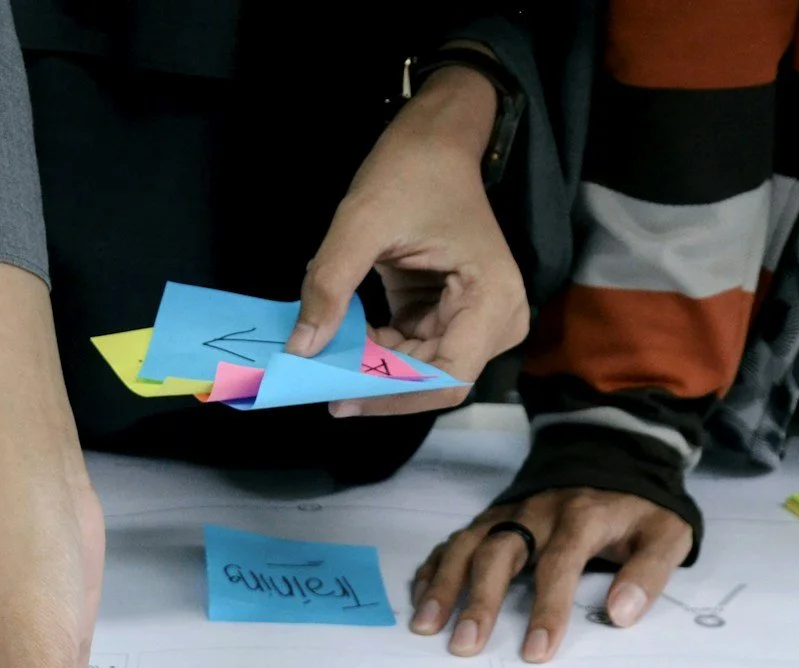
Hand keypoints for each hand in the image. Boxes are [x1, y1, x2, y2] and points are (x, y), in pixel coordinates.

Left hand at [285, 61, 526, 416]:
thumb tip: (301, 348)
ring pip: (420, 372)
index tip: (340, 397)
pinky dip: (377, 350)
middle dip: (378, 384)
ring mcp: (478, 322)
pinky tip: (344, 337)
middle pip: (434, 381)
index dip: (392, 396)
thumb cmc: (411, 170)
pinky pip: (414, 353)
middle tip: (319, 381)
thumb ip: (330, 286)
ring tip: (325, 354)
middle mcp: (497, 320)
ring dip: (373, 367)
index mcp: (491, 299)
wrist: (437, 139)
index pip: (446, 378)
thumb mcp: (361, 223)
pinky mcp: (453, 318)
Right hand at [411, 489, 693, 661]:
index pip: (560, 564)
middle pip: (499, 553)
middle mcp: (537, 512)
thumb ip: (649, 572)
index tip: (536, 653)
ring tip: (425, 626)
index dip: (547, 609)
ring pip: (467, 544)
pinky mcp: (492, 517)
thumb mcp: (667, 534)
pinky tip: (420, 600)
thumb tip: (621, 614)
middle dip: (479, 601)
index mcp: (582, 517)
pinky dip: (434, 569)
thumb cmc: (639, 509)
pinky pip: (455, 540)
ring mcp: (508, 513)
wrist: (615, 456)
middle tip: (465, 647)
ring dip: (443, 585)